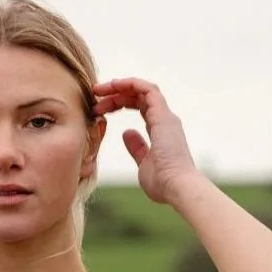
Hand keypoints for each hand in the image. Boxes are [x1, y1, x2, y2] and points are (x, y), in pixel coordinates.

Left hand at [92, 78, 200, 206]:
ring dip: (119, 87)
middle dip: (115, 95)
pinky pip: (147, 89)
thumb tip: (126, 134)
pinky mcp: (163, 116)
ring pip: (142, 90)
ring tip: (98, 91)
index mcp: (160, 130)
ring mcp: (165, 116)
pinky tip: (114, 85)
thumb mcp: (143, 163)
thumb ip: (136, 147)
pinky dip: (130, 84)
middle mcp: (164, 120)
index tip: (99, 110)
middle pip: (139, 97)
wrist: (177, 187)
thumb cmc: (162, 183)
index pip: (141, 107)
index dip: (119, 104)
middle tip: (94, 99)